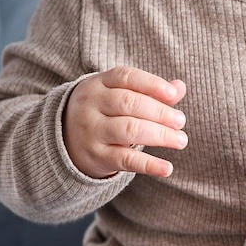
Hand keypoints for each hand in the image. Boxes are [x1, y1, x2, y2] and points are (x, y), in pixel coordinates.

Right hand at [63, 66, 187, 178]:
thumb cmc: (103, 114)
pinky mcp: (96, 157)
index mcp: (98, 84)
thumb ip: (149, 91)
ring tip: (181, 140)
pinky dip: (149, 165)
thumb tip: (180, 87)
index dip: (152, 84)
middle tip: (180, 121)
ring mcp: (92, 131)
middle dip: (159, 112)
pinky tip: (168, 168)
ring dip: (159, 135)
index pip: (126, 77)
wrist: (64, 141)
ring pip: (129, 130)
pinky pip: (125, 160)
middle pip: (129, 103)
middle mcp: (92, 105)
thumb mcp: (118, 95)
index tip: (173, 95)